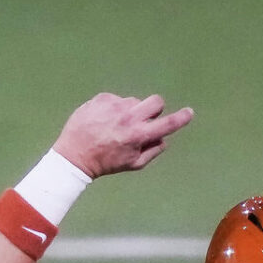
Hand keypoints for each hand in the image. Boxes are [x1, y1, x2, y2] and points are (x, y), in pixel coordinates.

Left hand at [52, 93, 194, 177]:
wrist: (73, 156)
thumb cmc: (105, 162)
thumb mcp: (132, 164)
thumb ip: (152, 151)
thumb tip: (163, 139)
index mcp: (138, 135)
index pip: (167, 124)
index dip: (182, 118)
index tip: (189, 112)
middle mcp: (128, 118)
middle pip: (156, 101)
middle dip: (155, 108)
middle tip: (145, 119)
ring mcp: (114, 106)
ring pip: (134, 101)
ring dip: (130, 111)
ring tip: (114, 125)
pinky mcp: (101, 99)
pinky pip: (116, 99)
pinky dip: (113, 108)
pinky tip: (103, 120)